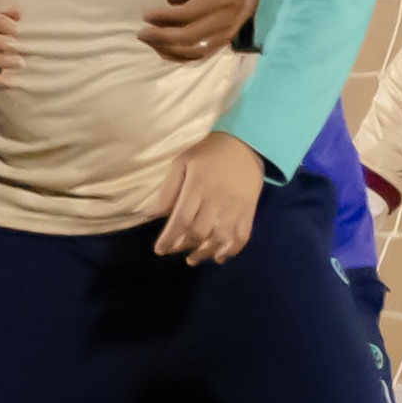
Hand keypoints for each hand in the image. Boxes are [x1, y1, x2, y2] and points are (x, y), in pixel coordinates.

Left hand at [139, 0, 258, 62]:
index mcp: (218, 3)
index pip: (188, 14)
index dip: (165, 16)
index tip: (146, 14)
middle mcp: (221, 23)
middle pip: (189, 37)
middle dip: (162, 37)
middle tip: (142, 33)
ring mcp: (223, 36)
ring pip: (194, 51)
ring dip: (169, 50)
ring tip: (150, 42)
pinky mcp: (222, 44)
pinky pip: (200, 56)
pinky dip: (181, 57)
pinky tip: (164, 51)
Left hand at [150, 137, 265, 264]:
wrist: (245, 144)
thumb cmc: (208, 153)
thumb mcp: (182, 163)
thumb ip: (168, 189)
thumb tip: (152, 215)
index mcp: (197, 186)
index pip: (181, 219)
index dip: (169, 238)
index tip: (160, 250)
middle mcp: (216, 199)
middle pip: (199, 232)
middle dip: (184, 246)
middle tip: (176, 250)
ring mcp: (235, 207)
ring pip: (220, 239)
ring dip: (205, 253)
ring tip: (193, 259)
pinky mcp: (249, 211)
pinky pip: (242, 237)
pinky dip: (231, 251)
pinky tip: (220, 256)